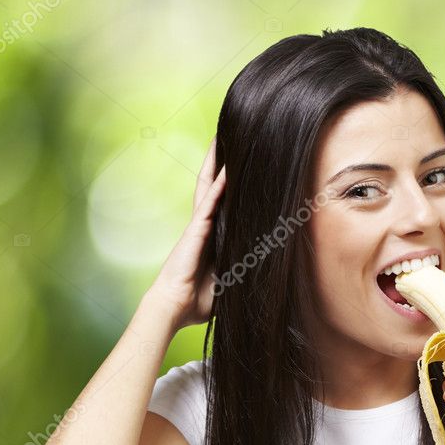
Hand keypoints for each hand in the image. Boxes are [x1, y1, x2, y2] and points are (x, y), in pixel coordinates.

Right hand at [148, 137, 226, 330]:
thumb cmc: (200, 300)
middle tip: (229, 138)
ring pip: (210, 187)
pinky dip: (219, 186)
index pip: (223, 203)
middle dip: (220, 163)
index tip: (242, 167)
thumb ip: (243, 272)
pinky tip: (228, 169)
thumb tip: (267, 274)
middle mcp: (205, 225)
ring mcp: (199, 225)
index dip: (230, 184)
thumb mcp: (229, 282)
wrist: (176, 306)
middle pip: (214, 186)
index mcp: (212, 237)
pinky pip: (209, 203)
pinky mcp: (196, 230)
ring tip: (224, 139)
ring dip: (217, 164)